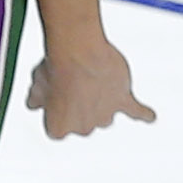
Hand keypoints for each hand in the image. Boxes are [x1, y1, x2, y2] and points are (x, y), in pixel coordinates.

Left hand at [30, 34, 153, 139]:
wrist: (76, 52)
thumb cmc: (53, 68)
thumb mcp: (36, 85)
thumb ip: (37, 98)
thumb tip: (33, 103)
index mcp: (58, 130)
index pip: (59, 127)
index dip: (57, 108)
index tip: (56, 93)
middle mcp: (83, 129)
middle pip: (84, 122)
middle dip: (80, 105)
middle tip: (74, 81)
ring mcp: (104, 116)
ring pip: (105, 115)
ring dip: (101, 101)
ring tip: (93, 80)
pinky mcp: (123, 101)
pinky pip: (137, 112)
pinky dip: (143, 114)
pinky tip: (149, 117)